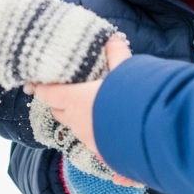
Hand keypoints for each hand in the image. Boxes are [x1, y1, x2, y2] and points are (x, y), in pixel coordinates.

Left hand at [28, 35, 131, 166]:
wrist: (154, 132)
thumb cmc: (132, 96)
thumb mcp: (124, 68)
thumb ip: (116, 53)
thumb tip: (111, 38)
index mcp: (75, 100)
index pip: (48, 94)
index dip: (43, 88)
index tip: (39, 83)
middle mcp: (78, 123)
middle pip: (59, 112)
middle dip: (60, 103)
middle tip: (69, 93)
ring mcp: (90, 141)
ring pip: (76, 129)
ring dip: (80, 120)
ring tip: (93, 110)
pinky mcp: (104, 155)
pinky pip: (95, 146)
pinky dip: (98, 139)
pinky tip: (108, 135)